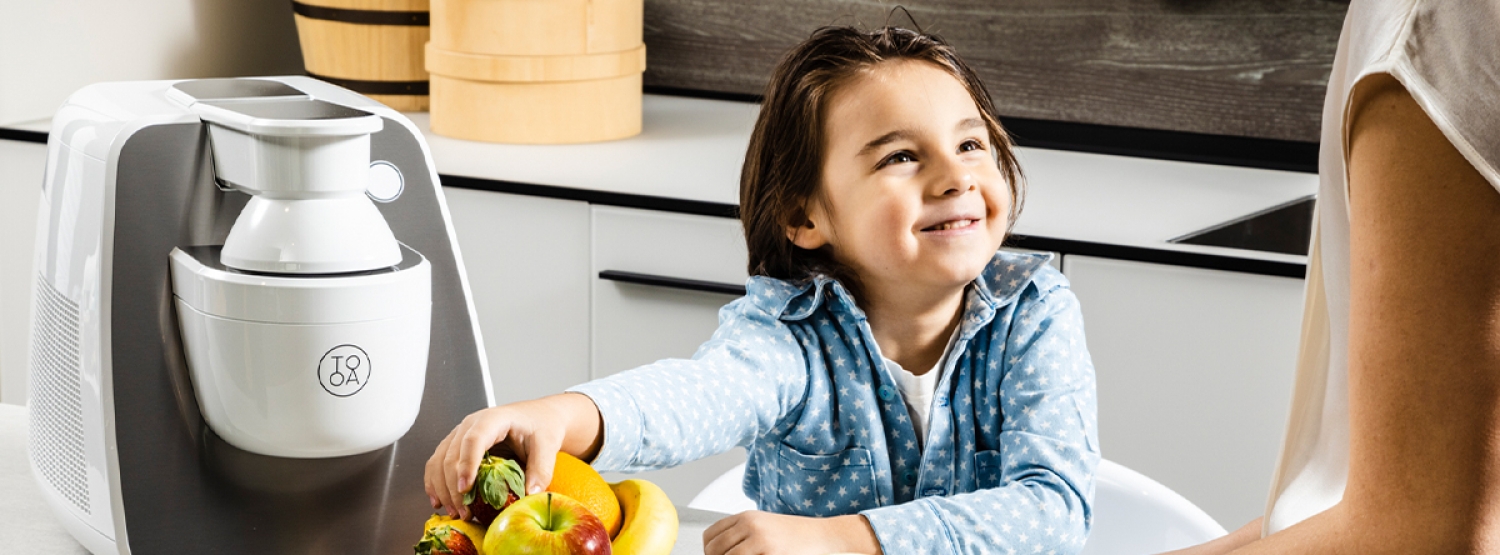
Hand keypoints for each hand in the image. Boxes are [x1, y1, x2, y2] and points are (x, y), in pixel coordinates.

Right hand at [422, 398, 569, 520]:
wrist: (538, 418)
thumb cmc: (541, 427)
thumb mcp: (547, 446)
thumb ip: (541, 469)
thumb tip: (530, 494)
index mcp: (494, 419)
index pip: (473, 440)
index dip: (467, 464)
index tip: (466, 488)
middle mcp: (471, 425)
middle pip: (451, 455)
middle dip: (454, 487)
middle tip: (465, 512)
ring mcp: (460, 435)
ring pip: (439, 461)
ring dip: (442, 489)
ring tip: (455, 512)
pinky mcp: (456, 446)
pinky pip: (437, 464)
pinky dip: (435, 484)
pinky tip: (439, 501)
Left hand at [702, 511, 881, 554]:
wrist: (824, 536)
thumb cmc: (797, 535)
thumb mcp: (765, 527)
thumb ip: (742, 535)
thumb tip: (717, 551)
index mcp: (746, 517)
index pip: (710, 536)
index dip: (708, 552)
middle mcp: (749, 525)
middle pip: (713, 550)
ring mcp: (759, 540)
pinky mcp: (769, 553)